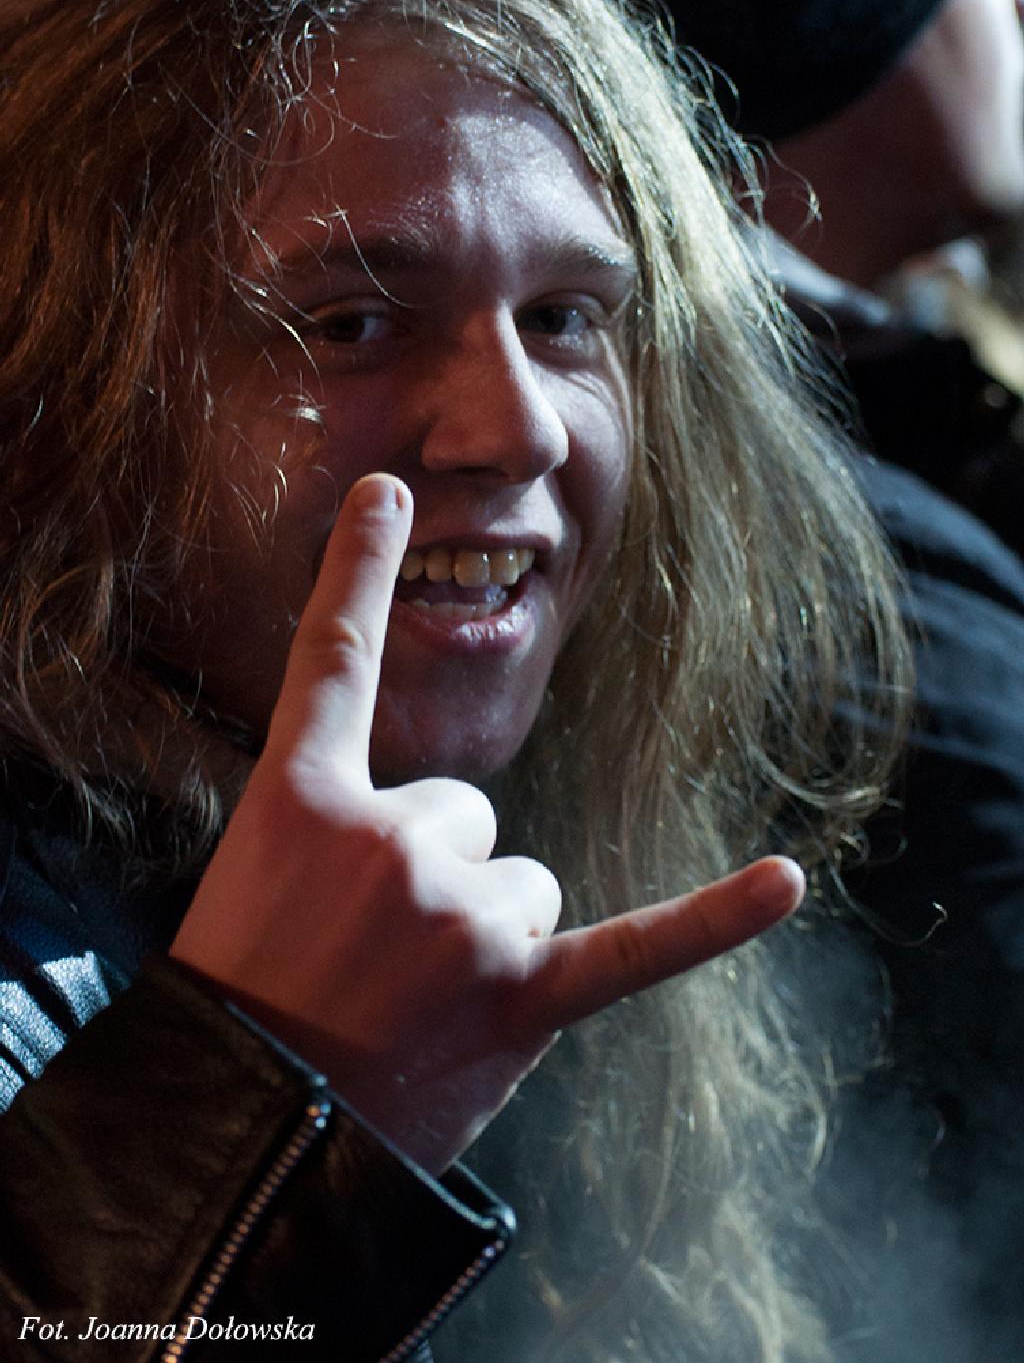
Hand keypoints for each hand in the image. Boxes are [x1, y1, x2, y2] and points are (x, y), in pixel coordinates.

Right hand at [171, 473, 803, 1174]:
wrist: (242, 1143)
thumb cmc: (240, 1009)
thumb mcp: (253, 887)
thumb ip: (341, 828)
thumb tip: (435, 833)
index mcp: (300, 803)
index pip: (332, 661)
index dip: (354, 570)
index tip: (386, 494)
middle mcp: (388, 840)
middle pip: (465, 814)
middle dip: (429, 880)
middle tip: (366, 962)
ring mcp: (460, 918)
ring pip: (522, 885)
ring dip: (483, 938)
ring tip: (411, 1005)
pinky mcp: (521, 997)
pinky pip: (634, 945)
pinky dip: (713, 918)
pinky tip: (785, 882)